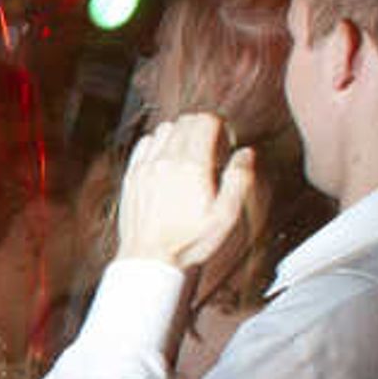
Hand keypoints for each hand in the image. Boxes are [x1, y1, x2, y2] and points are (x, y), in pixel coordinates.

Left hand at [113, 114, 259, 273]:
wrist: (149, 257)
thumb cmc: (188, 242)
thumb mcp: (225, 216)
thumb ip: (239, 180)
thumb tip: (245, 154)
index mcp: (192, 167)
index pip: (205, 122)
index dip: (219, 126)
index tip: (224, 141)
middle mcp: (166, 161)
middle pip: (185, 121)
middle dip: (201, 127)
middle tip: (210, 146)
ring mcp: (146, 166)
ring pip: (164, 129)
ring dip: (179, 133)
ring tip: (188, 153)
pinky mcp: (132, 175)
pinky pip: (145, 143)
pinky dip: (157, 143)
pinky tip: (165, 158)